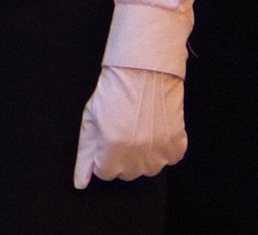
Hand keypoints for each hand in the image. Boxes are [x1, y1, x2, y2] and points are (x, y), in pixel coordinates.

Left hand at [73, 66, 184, 187]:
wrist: (143, 73)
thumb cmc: (112, 94)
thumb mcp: (90, 121)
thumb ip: (85, 155)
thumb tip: (81, 184)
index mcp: (111, 148)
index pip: (104, 173)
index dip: (102, 156)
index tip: (105, 140)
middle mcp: (136, 154)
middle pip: (126, 173)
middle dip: (121, 157)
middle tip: (122, 132)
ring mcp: (159, 151)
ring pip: (148, 169)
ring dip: (142, 155)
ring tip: (139, 129)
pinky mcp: (177, 145)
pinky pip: (169, 159)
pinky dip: (163, 148)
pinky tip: (155, 129)